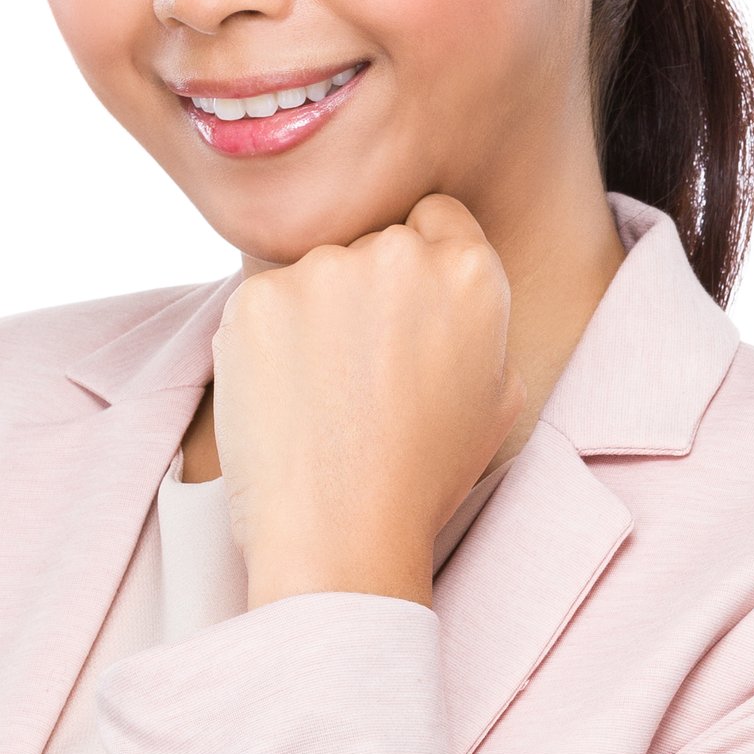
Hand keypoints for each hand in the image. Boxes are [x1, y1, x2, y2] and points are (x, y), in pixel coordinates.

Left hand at [214, 193, 524, 610]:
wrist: (340, 535)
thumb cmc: (422, 479)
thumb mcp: (499, 398)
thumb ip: (481, 320)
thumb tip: (451, 292)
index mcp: (470, 272)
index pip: (436, 219)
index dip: (419, 266)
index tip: (400, 315)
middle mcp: (399, 254)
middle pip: (372, 245)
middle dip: (364, 293)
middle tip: (360, 373)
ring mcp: (321, 271)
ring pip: (313, 274)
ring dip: (312, 316)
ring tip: (321, 396)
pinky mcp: (254, 297)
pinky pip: (263, 304)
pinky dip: (265, 341)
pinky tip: (283, 397)